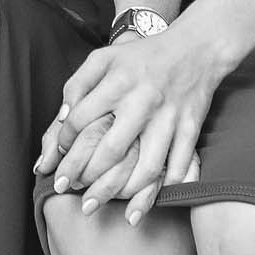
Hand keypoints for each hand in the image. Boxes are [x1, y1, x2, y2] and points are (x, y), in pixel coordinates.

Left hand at [35, 29, 224, 223]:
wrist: (196, 48)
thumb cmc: (142, 55)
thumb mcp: (104, 57)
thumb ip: (78, 83)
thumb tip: (62, 118)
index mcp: (118, 82)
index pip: (81, 119)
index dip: (64, 141)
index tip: (57, 154)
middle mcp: (143, 102)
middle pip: (110, 150)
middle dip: (84, 176)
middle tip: (66, 191)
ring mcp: (169, 119)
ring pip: (146, 167)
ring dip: (122, 192)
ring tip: (101, 207)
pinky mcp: (190, 129)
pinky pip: (177, 168)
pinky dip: (162, 189)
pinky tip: (143, 203)